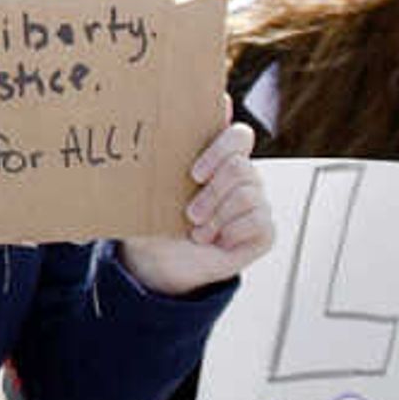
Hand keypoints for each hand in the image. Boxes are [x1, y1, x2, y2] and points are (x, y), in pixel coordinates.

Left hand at [116, 121, 274, 296]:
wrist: (163, 263)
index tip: (194, 175)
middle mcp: (243, 179)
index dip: (221, 149)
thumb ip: (150, 173)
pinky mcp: (264, 230)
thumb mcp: (148, 196)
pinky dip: (232, 234)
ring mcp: (256, 203)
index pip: (239, 137)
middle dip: (212, 193)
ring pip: (247, 196)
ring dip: (217, 218)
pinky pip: (259, 222)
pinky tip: (217, 242)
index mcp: (218, 160)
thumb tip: (134, 156)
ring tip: (198, 232)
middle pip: (241, 167)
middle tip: (190, 215)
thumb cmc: (158, 222)